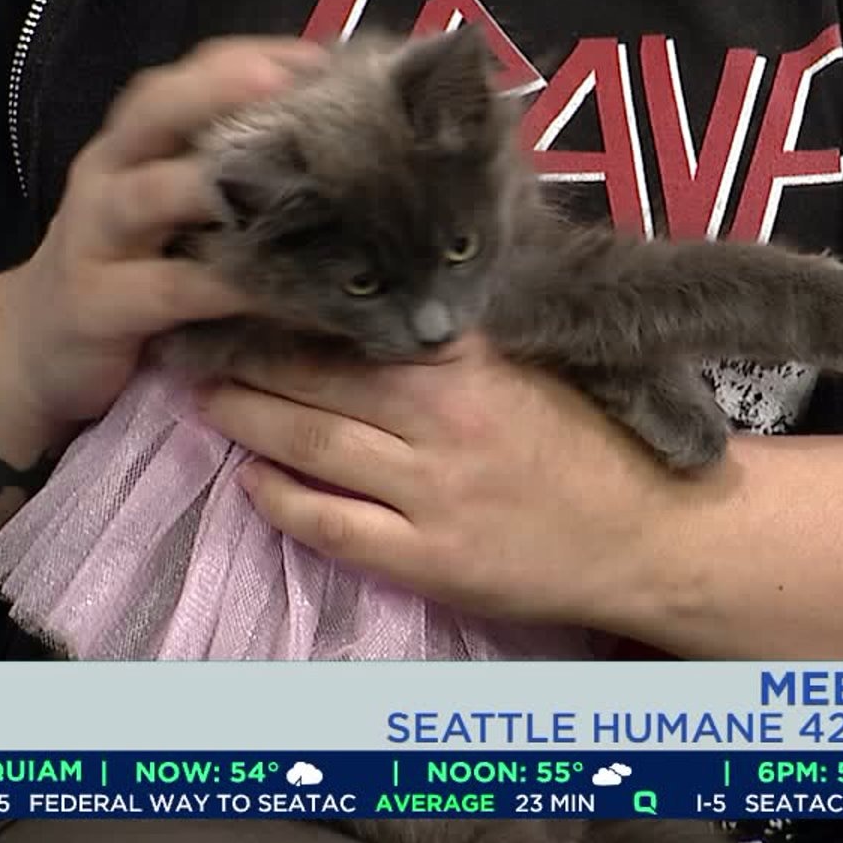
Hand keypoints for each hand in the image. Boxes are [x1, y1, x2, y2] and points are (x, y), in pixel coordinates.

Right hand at [0, 37, 328, 432]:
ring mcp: (96, 238)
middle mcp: (108, 175)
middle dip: (219, 90)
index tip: (322, 58)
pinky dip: (228, 287)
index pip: (184, 77)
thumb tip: (330, 148)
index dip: (249, 60)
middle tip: (288, 84)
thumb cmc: (125, 270)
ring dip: (217, 183)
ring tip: (290, 180)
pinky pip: (170, 290)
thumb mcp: (166, 213)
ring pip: (152, 193)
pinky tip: (285, 291)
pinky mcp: (98, 305)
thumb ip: (224, 176)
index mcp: (131, 144)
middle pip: (155, 112)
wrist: (31, 349)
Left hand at [195, 333, 717, 630]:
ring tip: (204, 395)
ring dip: (244, 418)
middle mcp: (444, 417)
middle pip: (311, 379)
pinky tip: (249, 479)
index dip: (284, 305)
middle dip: (242, 357)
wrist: (651, 534)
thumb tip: (373, 288)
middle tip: (191, 336)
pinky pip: (328, 524)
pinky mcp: (428, 558)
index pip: (351, 322)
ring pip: (307, 445)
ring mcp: (432, 492)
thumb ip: (453, 334)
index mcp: (469, 358)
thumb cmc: (589, 437)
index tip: (238, 284)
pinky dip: (277, 499)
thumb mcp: (529, 361)